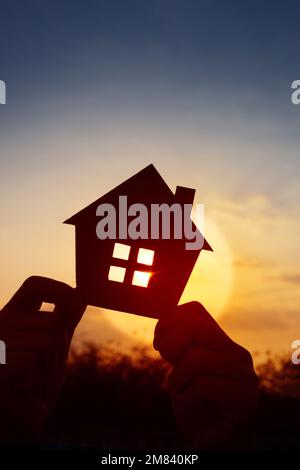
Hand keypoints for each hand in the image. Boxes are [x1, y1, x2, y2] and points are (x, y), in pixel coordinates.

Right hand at [0, 276, 85, 441]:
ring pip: (49, 341)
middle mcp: (0, 322)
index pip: (34, 286)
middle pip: (55, 323)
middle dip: (59, 352)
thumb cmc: (30, 387)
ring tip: (30, 382)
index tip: (76, 303)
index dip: (59, 288)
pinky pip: (35, 359)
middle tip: (40, 373)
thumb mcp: (51, 351)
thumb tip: (81, 295)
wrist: (10, 424)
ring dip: (49, 369)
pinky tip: (19, 389)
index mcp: (12, 316)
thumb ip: (63, 324)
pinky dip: (35, 379)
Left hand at [154, 301, 258, 448]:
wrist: (203, 439)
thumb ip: (179, 338)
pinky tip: (196, 405)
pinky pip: (201, 385)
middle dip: (170, 347)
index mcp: (223, 341)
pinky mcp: (245, 397)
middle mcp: (239, 353)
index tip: (159, 345)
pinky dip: (187, 398)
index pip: (193, 310)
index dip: (167, 322)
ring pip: (194, 359)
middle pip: (193, 328)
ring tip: (183, 390)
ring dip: (176, 379)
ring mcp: (245, 374)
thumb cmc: (189, 399)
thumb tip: (165, 316)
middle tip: (170, 367)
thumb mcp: (179, 363)